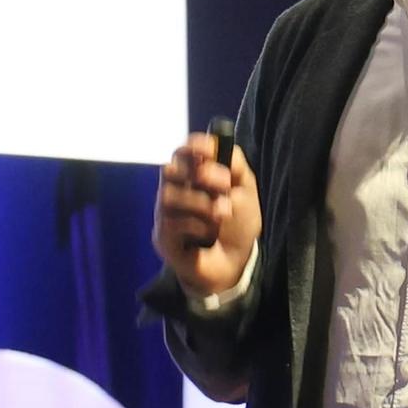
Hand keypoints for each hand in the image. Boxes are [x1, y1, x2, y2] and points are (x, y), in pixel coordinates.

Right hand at [152, 133, 261, 295]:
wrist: (236, 263)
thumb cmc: (237, 225)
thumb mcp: (245, 190)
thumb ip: (235, 164)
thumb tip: (217, 144)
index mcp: (193, 176)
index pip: (182, 153)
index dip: (193, 148)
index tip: (209, 150)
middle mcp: (175, 191)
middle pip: (170, 169)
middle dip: (201, 175)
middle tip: (225, 185)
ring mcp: (166, 214)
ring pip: (168, 195)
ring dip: (201, 203)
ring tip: (222, 214)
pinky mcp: (162, 237)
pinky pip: (171, 222)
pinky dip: (196, 225)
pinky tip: (207, 234)